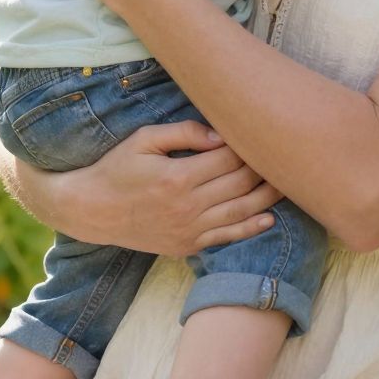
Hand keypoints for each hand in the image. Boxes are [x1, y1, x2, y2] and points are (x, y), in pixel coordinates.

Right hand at [0, 116, 282, 257]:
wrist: (91, 211)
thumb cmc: (116, 168)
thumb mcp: (143, 140)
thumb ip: (183, 133)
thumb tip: (220, 134)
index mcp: (178, 177)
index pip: (229, 159)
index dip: (249, 145)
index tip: (261, 132)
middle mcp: (188, 206)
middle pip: (241, 184)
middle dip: (264, 168)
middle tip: (282, 152)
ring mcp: (189, 229)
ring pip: (241, 212)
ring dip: (267, 197)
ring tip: (288, 182)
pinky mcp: (187, 245)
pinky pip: (226, 238)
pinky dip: (250, 228)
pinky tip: (269, 218)